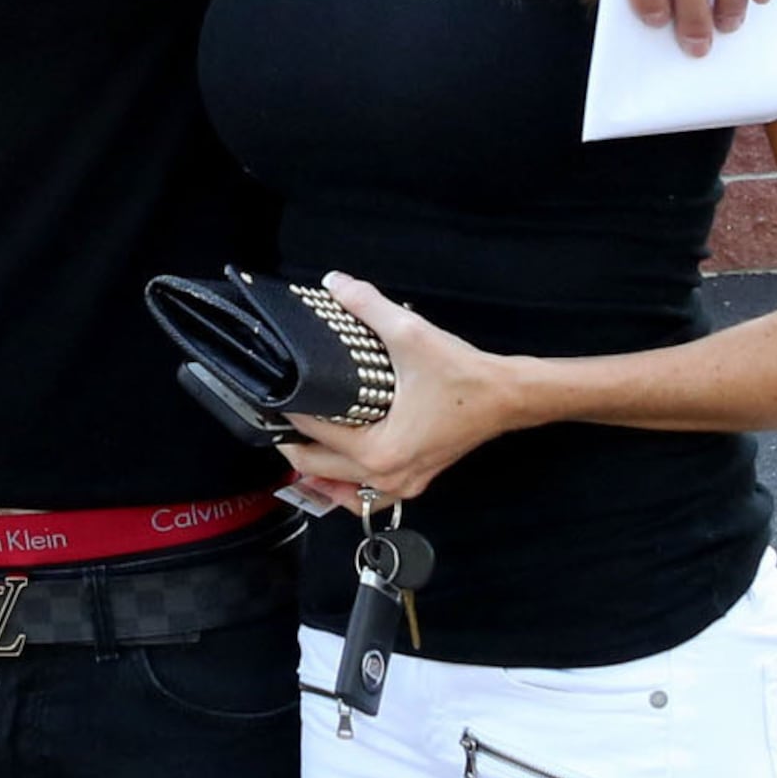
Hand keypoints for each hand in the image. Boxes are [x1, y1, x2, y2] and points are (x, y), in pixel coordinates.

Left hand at [278, 273, 526, 505]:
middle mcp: (387, 476)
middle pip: (316, 471)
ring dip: (315, 473)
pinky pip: (367, 495)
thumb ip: (366, 305)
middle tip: (275, 415)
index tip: (269, 394)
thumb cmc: (461, 374)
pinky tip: (336, 463)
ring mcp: (403, 485)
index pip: (312, 433)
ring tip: (297, 440)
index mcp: (379, 450)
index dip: (286, 411)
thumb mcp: (410, 333)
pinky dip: (346, 484)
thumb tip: (333, 282)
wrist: (508, 396)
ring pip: (341, 493)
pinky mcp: (416, 481)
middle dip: (291, 445)